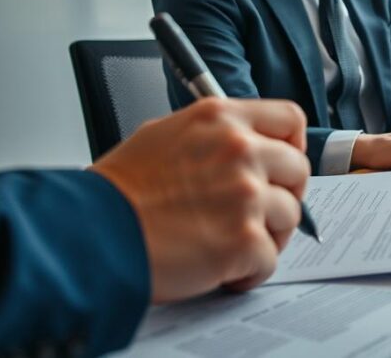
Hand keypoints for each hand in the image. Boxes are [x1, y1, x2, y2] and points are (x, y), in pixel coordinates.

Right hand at [91, 98, 309, 302]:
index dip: (293, 145)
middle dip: (283, 194)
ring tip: (230, 244)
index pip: (290, 118)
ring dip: (266, 236)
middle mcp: (239, 150)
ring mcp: (245, 194)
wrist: (92, 234)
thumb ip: (214, 135)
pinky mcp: (244, 239)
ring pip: (289, 216)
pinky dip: (249, 272)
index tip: (284, 164)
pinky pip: (270, 260)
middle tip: (257, 213)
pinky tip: (222, 269)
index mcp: (221, 118)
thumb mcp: (165, 135)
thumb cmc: (118, 194)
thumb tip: (244, 144)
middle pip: (299, 170)